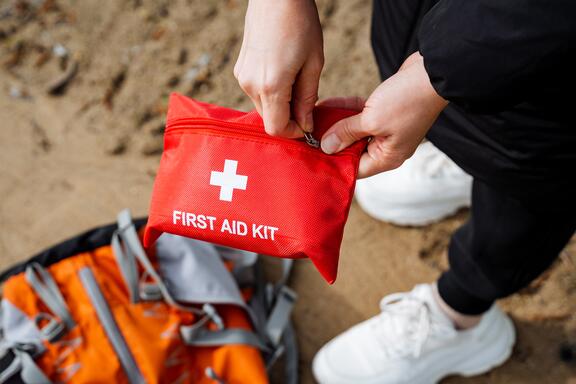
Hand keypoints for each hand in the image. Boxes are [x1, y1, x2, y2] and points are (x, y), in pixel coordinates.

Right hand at [234, 0, 323, 137]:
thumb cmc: (299, 24)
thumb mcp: (313, 63)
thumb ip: (307, 98)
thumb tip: (306, 124)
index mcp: (271, 86)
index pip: (277, 128)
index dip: (294, 132)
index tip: (308, 125)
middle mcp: (251, 85)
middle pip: (269, 119)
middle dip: (288, 118)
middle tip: (307, 104)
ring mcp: (242, 77)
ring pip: (262, 106)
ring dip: (280, 104)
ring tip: (297, 82)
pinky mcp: (240, 69)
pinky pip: (256, 91)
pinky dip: (271, 92)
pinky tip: (284, 72)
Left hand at [319, 52, 447, 177]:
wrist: (433, 71)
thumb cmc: (407, 100)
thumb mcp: (372, 120)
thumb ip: (347, 133)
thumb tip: (326, 147)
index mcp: (388, 157)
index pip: (355, 168)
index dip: (334, 162)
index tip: (312, 153)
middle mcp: (388, 146)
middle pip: (352, 149)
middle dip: (331, 140)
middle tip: (307, 135)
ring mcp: (387, 128)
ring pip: (354, 129)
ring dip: (336, 123)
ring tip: (312, 119)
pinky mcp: (386, 110)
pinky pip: (360, 114)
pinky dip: (346, 110)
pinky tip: (326, 104)